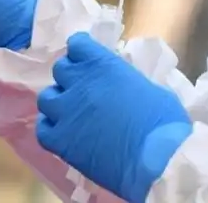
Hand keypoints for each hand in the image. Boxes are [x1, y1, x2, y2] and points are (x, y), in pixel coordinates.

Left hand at [36, 32, 191, 201]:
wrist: (156, 162)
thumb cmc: (165, 124)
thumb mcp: (151, 88)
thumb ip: (128, 82)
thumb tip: (120, 87)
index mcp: (103, 66)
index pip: (77, 45)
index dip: (81, 52)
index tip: (86, 59)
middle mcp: (79, 84)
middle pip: (60, 69)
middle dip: (71, 77)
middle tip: (83, 90)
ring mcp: (66, 112)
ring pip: (46, 97)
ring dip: (58, 102)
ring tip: (71, 113)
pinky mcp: (60, 140)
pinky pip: (42, 128)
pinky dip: (50, 128)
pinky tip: (62, 133)